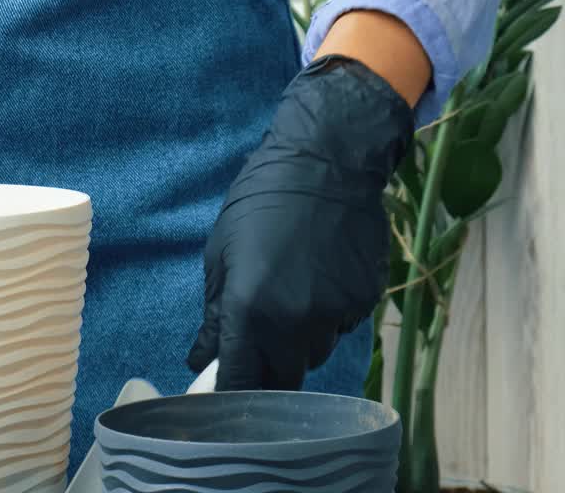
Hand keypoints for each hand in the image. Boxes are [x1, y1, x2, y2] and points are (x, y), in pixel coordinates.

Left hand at [188, 55, 413, 389]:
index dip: (229, 395)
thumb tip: (201, 359)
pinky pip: (337, 329)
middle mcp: (295, 325)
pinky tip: (315, 282)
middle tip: (253, 354)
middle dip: (264, 374)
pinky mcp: (363, 304)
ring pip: (311, 355)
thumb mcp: (221, 257)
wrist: (326, 166)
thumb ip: (215, 317)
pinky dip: (323, 319)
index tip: (220, 399)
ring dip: (295, 344)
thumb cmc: (259, 205)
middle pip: (281, 381)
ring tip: (286, 300)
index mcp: (251, 313)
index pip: (240, 382)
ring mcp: (334, 317)